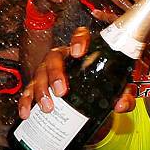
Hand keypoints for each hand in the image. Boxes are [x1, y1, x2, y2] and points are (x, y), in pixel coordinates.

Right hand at [18, 27, 135, 117]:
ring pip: (39, 74)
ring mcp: (48, 70)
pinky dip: (26, 102)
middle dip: (55, 74)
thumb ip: (124, 94)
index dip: (78, 41)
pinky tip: (27, 113)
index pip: (80, 36)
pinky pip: (28, 91)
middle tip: (62, 91)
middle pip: (54, 58)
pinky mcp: (39, 85)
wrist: (91, 93)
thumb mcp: (117, 87)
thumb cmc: (104, 83)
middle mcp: (63, 57)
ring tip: (49, 107)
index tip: (78, 52)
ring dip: (41, 91)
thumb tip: (121, 105)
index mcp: (83, 51)